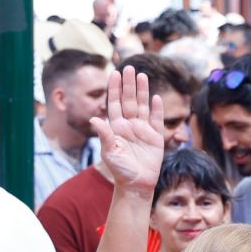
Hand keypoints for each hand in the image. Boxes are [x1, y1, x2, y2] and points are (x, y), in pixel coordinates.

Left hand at [90, 67, 166, 193]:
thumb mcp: (110, 152)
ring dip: (142, 91)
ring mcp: (143, 130)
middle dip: (129, 84)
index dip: (115, 88)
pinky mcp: (156, 138)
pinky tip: (156, 97)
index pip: (115, 103)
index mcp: (116, 127)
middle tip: (129, 67)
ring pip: (142, 106)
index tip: (114, 73)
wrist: (136, 184)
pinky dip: (156, 109)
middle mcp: (129, 125)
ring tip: (142, 76)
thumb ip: (105, 135)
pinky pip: (156, 120)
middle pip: (129, 100)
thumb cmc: (120, 169)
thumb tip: (93, 119)